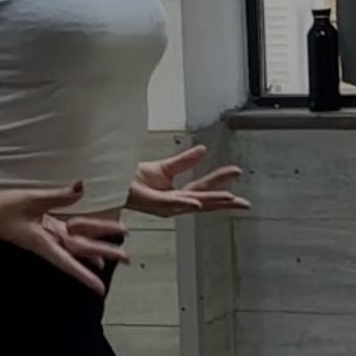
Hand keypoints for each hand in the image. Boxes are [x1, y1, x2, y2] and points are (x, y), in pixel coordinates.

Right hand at [0, 181, 127, 293]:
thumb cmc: (0, 208)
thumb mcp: (30, 199)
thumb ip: (57, 196)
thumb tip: (81, 188)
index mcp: (42, 242)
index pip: (68, 262)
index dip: (85, 276)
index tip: (100, 289)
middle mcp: (45, 243)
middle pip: (79, 252)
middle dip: (103, 254)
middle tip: (127, 258)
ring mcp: (43, 236)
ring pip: (75, 243)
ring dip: (94, 246)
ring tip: (116, 251)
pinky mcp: (40, 228)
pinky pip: (65, 233)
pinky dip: (80, 235)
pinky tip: (89, 235)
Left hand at [127, 146, 250, 218]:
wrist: (113, 182)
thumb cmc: (134, 179)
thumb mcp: (165, 167)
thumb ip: (184, 161)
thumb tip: (203, 150)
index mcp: (178, 194)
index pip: (204, 190)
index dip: (222, 182)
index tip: (237, 172)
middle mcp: (173, 203)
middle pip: (204, 201)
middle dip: (224, 202)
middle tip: (243, 203)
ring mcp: (163, 204)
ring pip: (191, 204)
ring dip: (210, 202)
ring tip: (228, 199)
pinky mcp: (151, 202)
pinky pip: (170, 203)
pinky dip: (184, 204)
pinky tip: (197, 203)